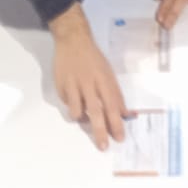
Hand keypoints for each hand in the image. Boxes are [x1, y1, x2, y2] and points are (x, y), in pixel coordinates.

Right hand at [50, 5, 126, 149]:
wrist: (73, 40)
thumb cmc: (94, 59)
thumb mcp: (109, 73)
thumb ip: (116, 95)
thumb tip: (126, 114)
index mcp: (104, 80)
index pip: (112, 106)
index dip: (117, 123)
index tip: (120, 138)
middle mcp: (90, 84)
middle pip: (96, 112)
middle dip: (100, 131)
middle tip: (103, 146)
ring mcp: (74, 85)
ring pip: (77, 111)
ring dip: (82, 120)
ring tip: (84, 120)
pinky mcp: (61, 86)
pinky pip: (67, 104)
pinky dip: (72, 108)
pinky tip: (74, 103)